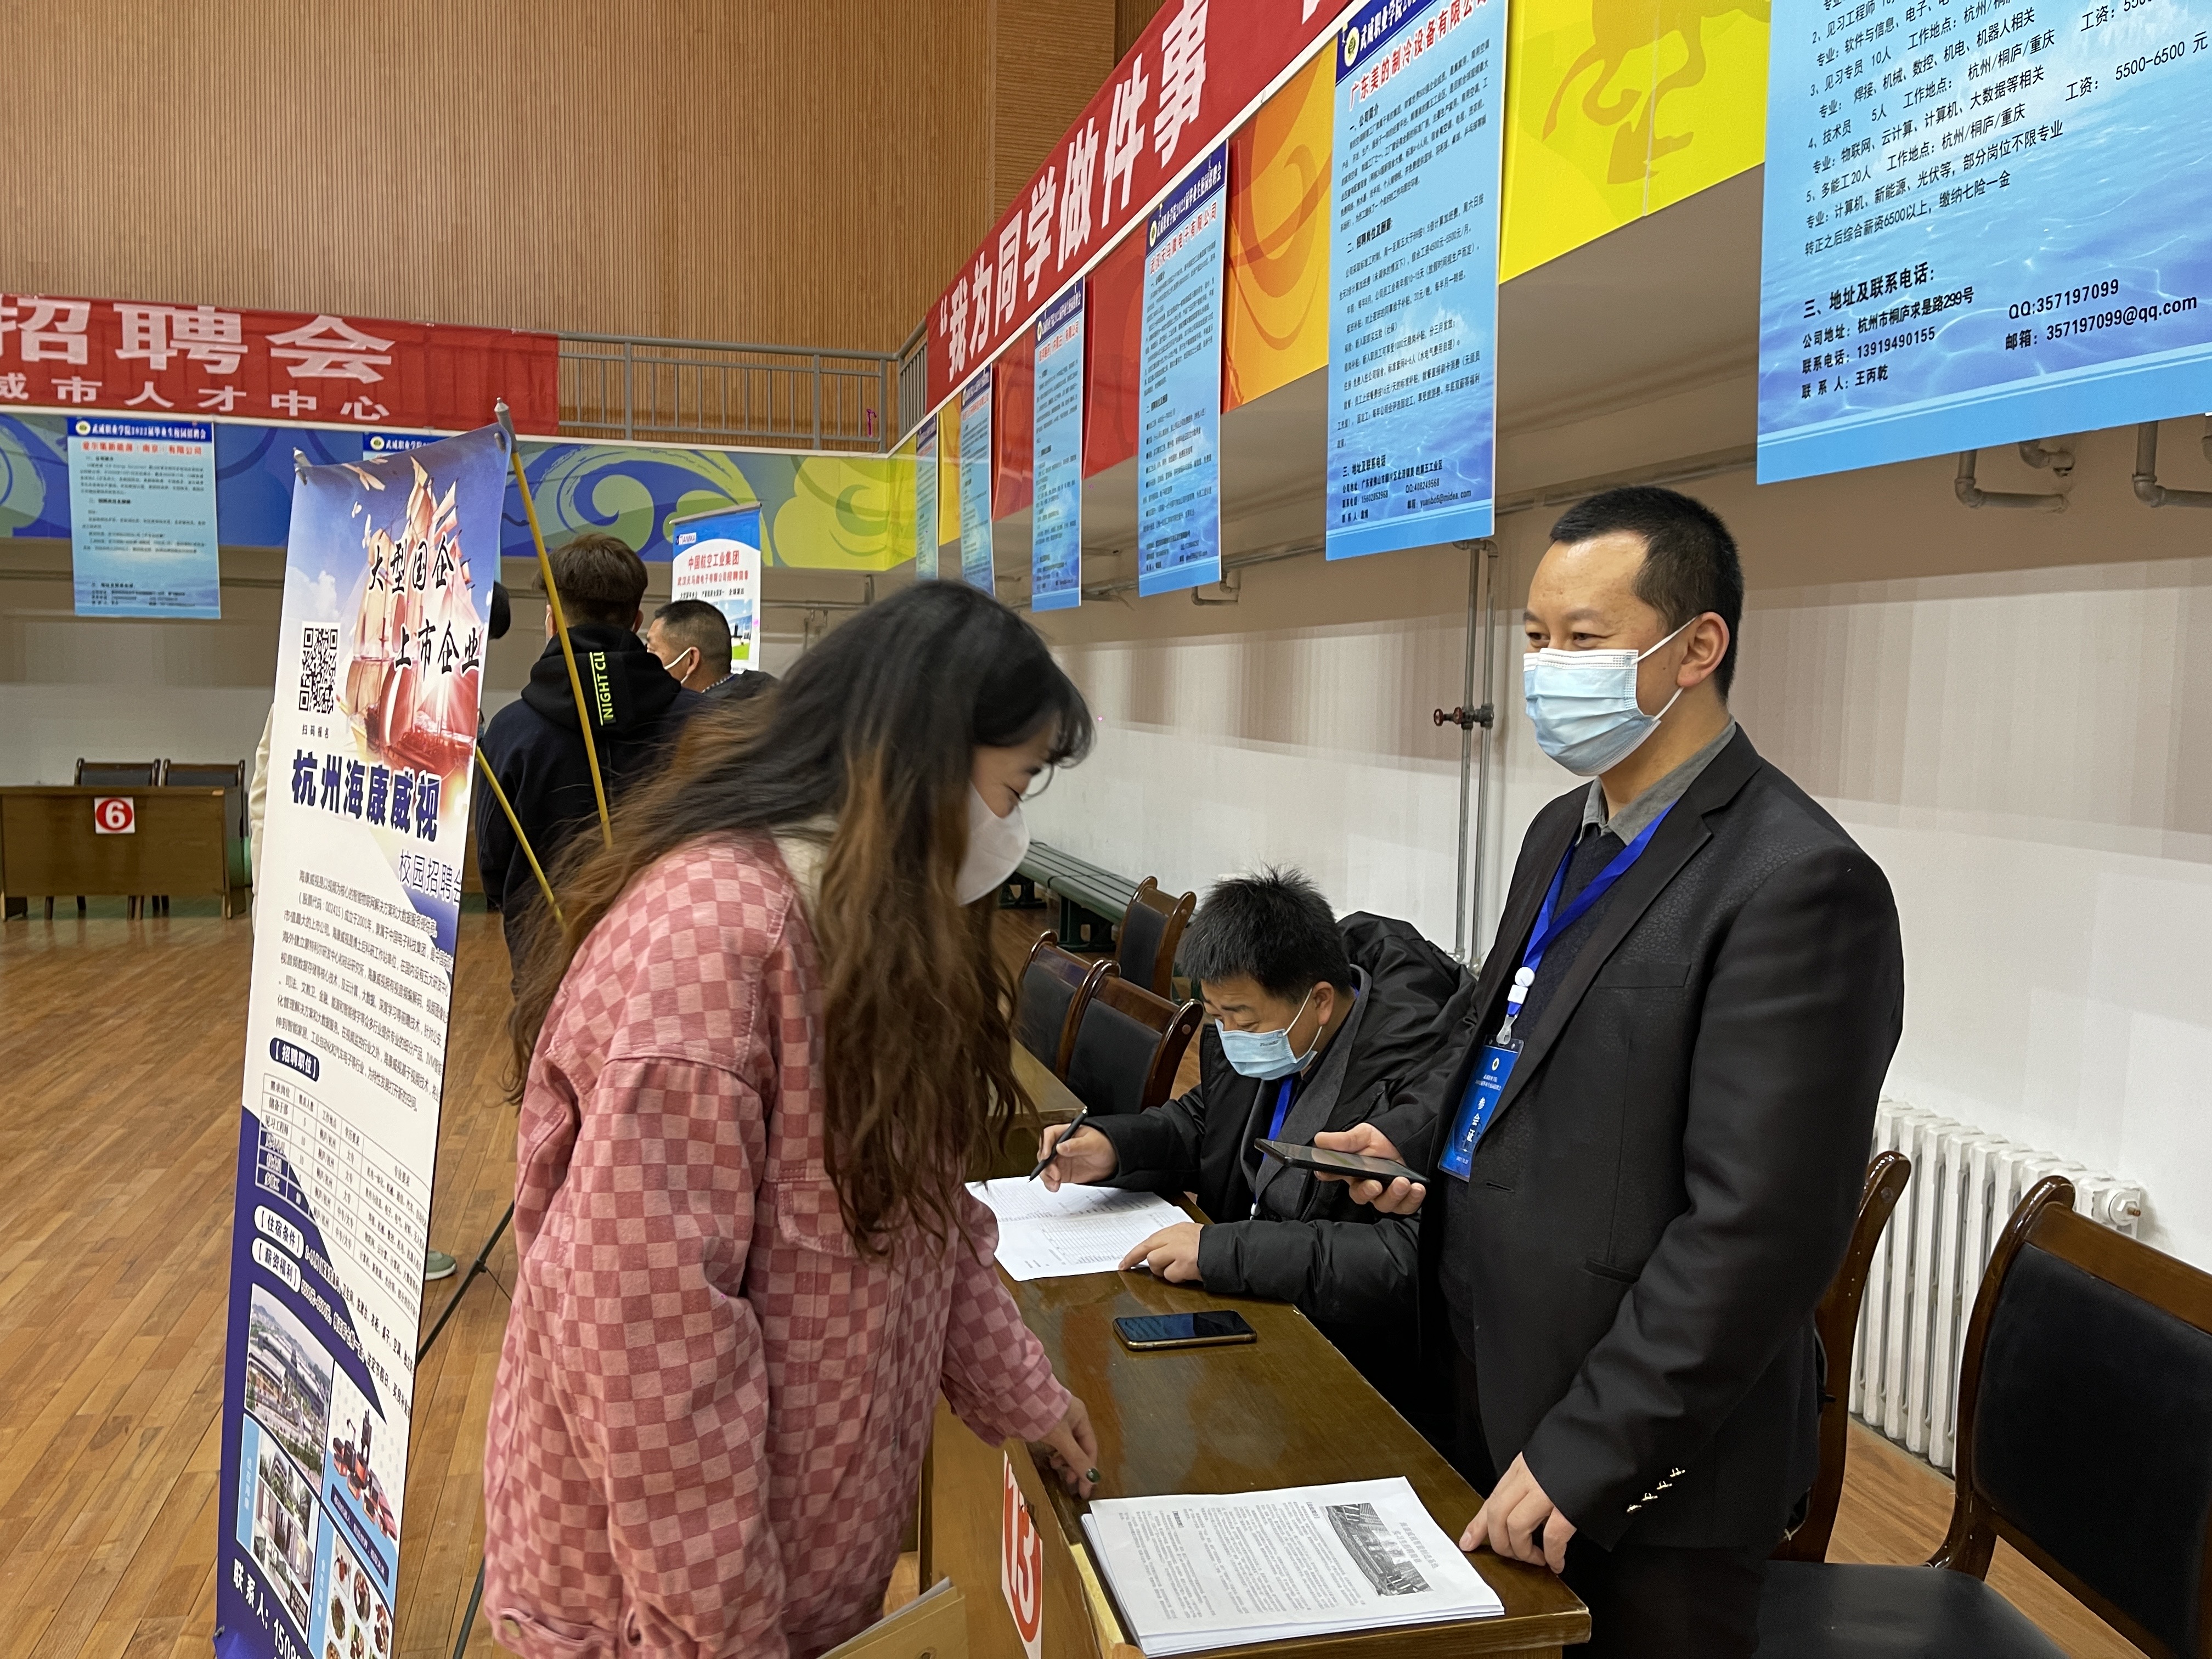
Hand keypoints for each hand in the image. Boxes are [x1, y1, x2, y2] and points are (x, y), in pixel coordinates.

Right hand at [1036, 1123, 1116, 1190]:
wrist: (1112, 1160)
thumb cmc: (1103, 1145)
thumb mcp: (1092, 1143)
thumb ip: (1077, 1145)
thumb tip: (1060, 1147)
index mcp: (1066, 1133)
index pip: (1049, 1135)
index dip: (1045, 1145)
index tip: (1047, 1155)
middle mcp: (1060, 1146)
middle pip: (1044, 1152)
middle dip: (1046, 1164)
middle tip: (1055, 1173)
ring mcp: (1060, 1160)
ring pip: (1045, 1167)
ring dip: (1047, 1176)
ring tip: (1056, 1182)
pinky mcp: (1062, 1172)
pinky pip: (1051, 1178)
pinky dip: (1050, 1183)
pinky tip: (1054, 1187)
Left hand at [1037, 1395, 1099, 1496]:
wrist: (1016, 1395)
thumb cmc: (1043, 1415)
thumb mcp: (1061, 1438)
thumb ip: (1076, 1458)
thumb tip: (1092, 1479)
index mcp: (1081, 1417)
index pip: (1090, 1447)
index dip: (1089, 1470)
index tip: (1084, 1491)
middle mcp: (1073, 1416)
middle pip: (1080, 1446)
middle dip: (1075, 1465)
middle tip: (1068, 1481)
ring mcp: (1059, 1417)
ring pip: (1067, 1443)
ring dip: (1064, 1458)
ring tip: (1054, 1467)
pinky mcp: (1046, 1420)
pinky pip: (1057, 1440)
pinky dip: (1055, 1450)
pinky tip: (1049, 1456)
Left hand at [1119, 1221, 1204, 1281]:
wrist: (1229, 1251)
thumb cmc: (1212, 1246)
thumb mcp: (1191, 1236)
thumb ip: (1173, 1242)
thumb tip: (1156, 1254)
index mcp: (1176, 1229)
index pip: (1149, 1240)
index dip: (1134, 1253)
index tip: (1125, 1262)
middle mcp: (1175, 1237)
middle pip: (1148, 1251)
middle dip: (1148, 1263)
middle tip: (1142, 1268)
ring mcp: (1179, 1251)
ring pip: (1156, 1264)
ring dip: (1165, 1271)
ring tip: (1180, 1269)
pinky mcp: (1184, 1264)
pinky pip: (1170, 1276)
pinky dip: (1177, 1278)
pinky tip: (1187, 1274)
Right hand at [1312, 1125, 1426, 1213]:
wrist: (1408, 1140)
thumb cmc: (1381, 1140)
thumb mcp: (1363, 1135)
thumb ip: (1343, 1140)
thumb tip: (1320, 1140)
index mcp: (1351, 1171)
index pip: (1333, 1174)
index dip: (1327, 1175)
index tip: (1325, 1172)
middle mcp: (1365, 1185)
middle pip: (1361, 1196)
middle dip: (1368, 1191)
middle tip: (1376, 1184)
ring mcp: (1383, 1194)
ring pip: (1384, 1205)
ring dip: (1394, 1195)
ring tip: (1403, 1182)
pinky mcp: (1402, 1200)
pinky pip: (1405, 1207)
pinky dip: (1412, 1200)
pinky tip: (1417, 1188)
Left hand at [1462, 1453, 1574, 1572]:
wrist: (1610, 1431)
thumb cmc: (1583, 1445)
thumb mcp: (1548, 1457)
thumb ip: (1534, 1478)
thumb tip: (1526, 1504)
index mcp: (1523, 1466)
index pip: (1492, 1499)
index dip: (1478, 1525)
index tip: (1468, 1542)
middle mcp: (1529, 1476)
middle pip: (1497, 1516)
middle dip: (1501, 1544)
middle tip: (1513, 1556)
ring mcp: (1547, 1490)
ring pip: (1515, 1527)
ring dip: (1523, 1551)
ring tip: (1537, 1559)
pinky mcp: (1569, 1504)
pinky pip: (1552, 1537)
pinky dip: (1552, 1555)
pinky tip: (1557, 1562)